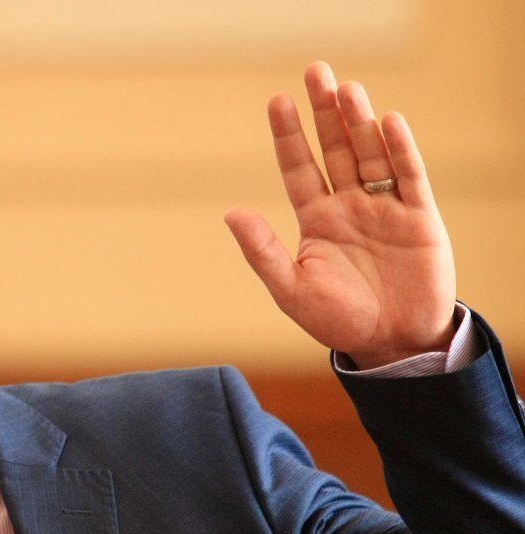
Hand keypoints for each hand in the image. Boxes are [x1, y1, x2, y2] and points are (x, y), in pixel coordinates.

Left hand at [224, 61, 455, 369]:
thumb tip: (231, 212)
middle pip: (336, 149)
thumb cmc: (338, 321)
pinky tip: (388, 123)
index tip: (276, 101)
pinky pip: (409, 178)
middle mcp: (349, 206)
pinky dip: (400, 151)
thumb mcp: (290, 289)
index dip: (288, 136)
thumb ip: (262, 251)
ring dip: (359, 122)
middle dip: (325, 112)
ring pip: (370, 155)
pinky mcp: (418, 219)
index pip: (299, 168)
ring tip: (346, 89)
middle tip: (315, 72)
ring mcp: (384, 208)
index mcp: (317, 219)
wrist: (391, 345)